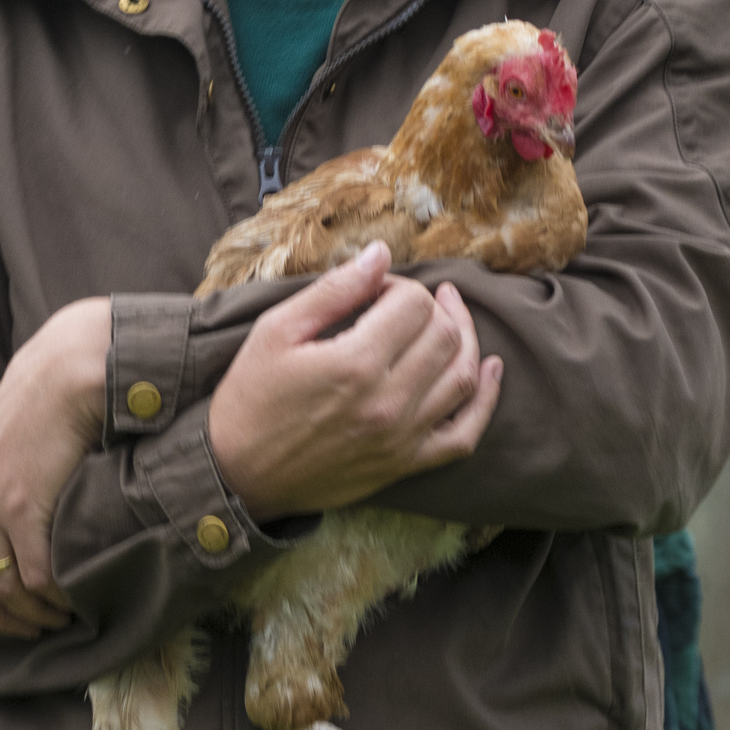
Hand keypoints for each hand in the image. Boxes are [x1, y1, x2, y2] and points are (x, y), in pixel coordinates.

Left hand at [0, 299, 111, 634]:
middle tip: (19, 629)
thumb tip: (12, 506)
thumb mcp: (0, 434)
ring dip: (27, 614)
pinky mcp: (25, 508)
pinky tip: (71, 601)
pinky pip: (34, 576)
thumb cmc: (47, 395)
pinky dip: (52, 598)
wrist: (67, 370)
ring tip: (54, 619)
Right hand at [208, 245, 501, 519]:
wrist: (237, 475)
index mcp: (355, 364)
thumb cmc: (250, 399)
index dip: (398, 287)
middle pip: (445, 335)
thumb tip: (381, 254)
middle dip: (434, 307)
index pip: (413, 304)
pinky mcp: (405, 464)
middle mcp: (388, 402)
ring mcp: (402, 437)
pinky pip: (464, 434)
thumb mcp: (277, 332)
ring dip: (465, 338)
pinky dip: (485, 400)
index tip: (374, 292)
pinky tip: (491, 370)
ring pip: (464, 376)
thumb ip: (334, 290)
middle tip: (411, 301)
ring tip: (449, 319)